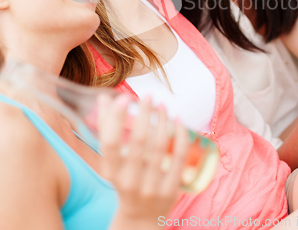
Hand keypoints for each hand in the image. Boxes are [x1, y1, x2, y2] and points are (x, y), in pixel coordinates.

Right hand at [98, 95, 188, 228]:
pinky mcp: (170, 189)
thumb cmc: (123, 181)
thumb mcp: (111, 161)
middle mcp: (130, 182)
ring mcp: (151, 187)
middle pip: (138, 140)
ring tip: (162, 105)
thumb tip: (102, 97)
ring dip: (162, 120)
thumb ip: (106, 129)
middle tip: (147, 96)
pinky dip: (179, 136)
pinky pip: (178, 157)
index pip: (110, 142)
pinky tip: (177, 120)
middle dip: (144, 113)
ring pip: (159, 145)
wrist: (139, 220)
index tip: (123, 98)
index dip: (115, 118)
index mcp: (111, 173)